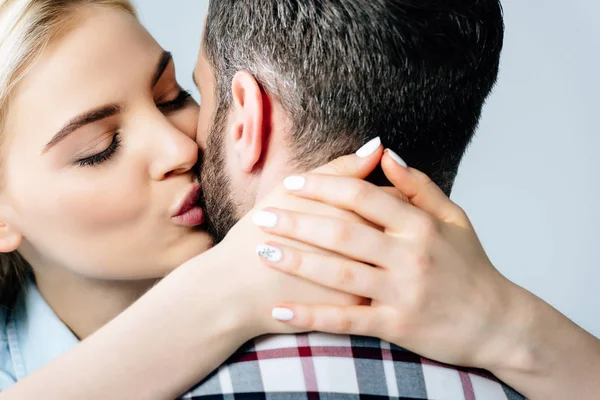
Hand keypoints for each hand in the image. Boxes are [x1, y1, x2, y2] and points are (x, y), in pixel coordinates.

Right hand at [200, 139, 384, 340]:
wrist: (235, 290)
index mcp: (350, 213)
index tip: (379, 195)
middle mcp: (363, 248)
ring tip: (372, 243)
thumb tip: (378, 146)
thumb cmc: (259, 234)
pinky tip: (364, 268)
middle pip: (400, 229)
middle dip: (395, 222)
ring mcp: (363, 281)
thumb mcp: (292, 192)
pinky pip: (381, 288)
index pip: (394, 197)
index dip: (391, 193)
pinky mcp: (355, 309)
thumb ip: (340, 169)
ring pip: (394, 260)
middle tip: (381, 220)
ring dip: (390, 249)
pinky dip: (378, 275)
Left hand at [252, 149, 518, 369]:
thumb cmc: (472, 267)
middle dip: (298, 221)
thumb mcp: (455, 218)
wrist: (500, 324)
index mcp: (421, 225)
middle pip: (343, 231)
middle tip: (263, 215)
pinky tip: (280, 311)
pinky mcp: (398, 326)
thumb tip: (383, 152)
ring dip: (297, 262)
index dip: (324, 185)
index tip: (292, 182)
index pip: (364, 196)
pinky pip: (347, 320)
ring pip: (340, 273)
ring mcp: (404, 293)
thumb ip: (418, 186)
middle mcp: (411, 256)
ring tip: (262, 250)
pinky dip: (312, 316)